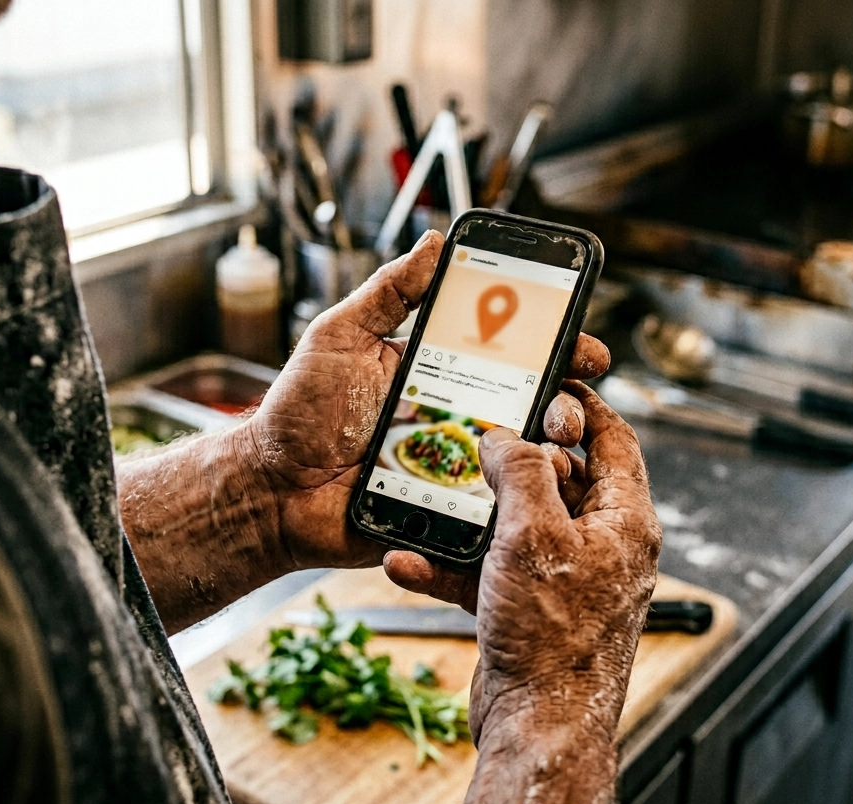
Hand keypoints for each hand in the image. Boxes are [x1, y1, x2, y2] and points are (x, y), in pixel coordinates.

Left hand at [120, 231, 610, 632]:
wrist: (270, 491)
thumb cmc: (297, 414)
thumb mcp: (339, 337)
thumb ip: (388, 293)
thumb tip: (434, 242)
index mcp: (436, 372)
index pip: (508, 356)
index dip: (552, 347)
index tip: (582, 343)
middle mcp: (452, 418)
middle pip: (528, 409)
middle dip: (564, 402)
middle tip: (571, 401)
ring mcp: (452, 468)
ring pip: (520, 462)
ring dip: (548, 452)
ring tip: (553, 444)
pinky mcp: (445, 512)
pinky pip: (491, 509)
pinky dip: (518, 503)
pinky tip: (534, 494)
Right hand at [388, 383, 660, 803]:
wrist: (536, 726)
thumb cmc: (552, 638)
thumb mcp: (533, 534)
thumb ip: (523, 472)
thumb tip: (507, 437)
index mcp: (624, 522)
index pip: (614, 441)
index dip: (582, 405)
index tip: (548, 382)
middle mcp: (602, 547)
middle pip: (560, 479)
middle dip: (512, 458)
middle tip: (474, 432)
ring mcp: (566, 580)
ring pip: (518, 525)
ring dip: (472, 515)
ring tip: (435, 494)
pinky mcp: (531, 610)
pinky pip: (491, 572)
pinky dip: (453, 565)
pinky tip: (410, 563)